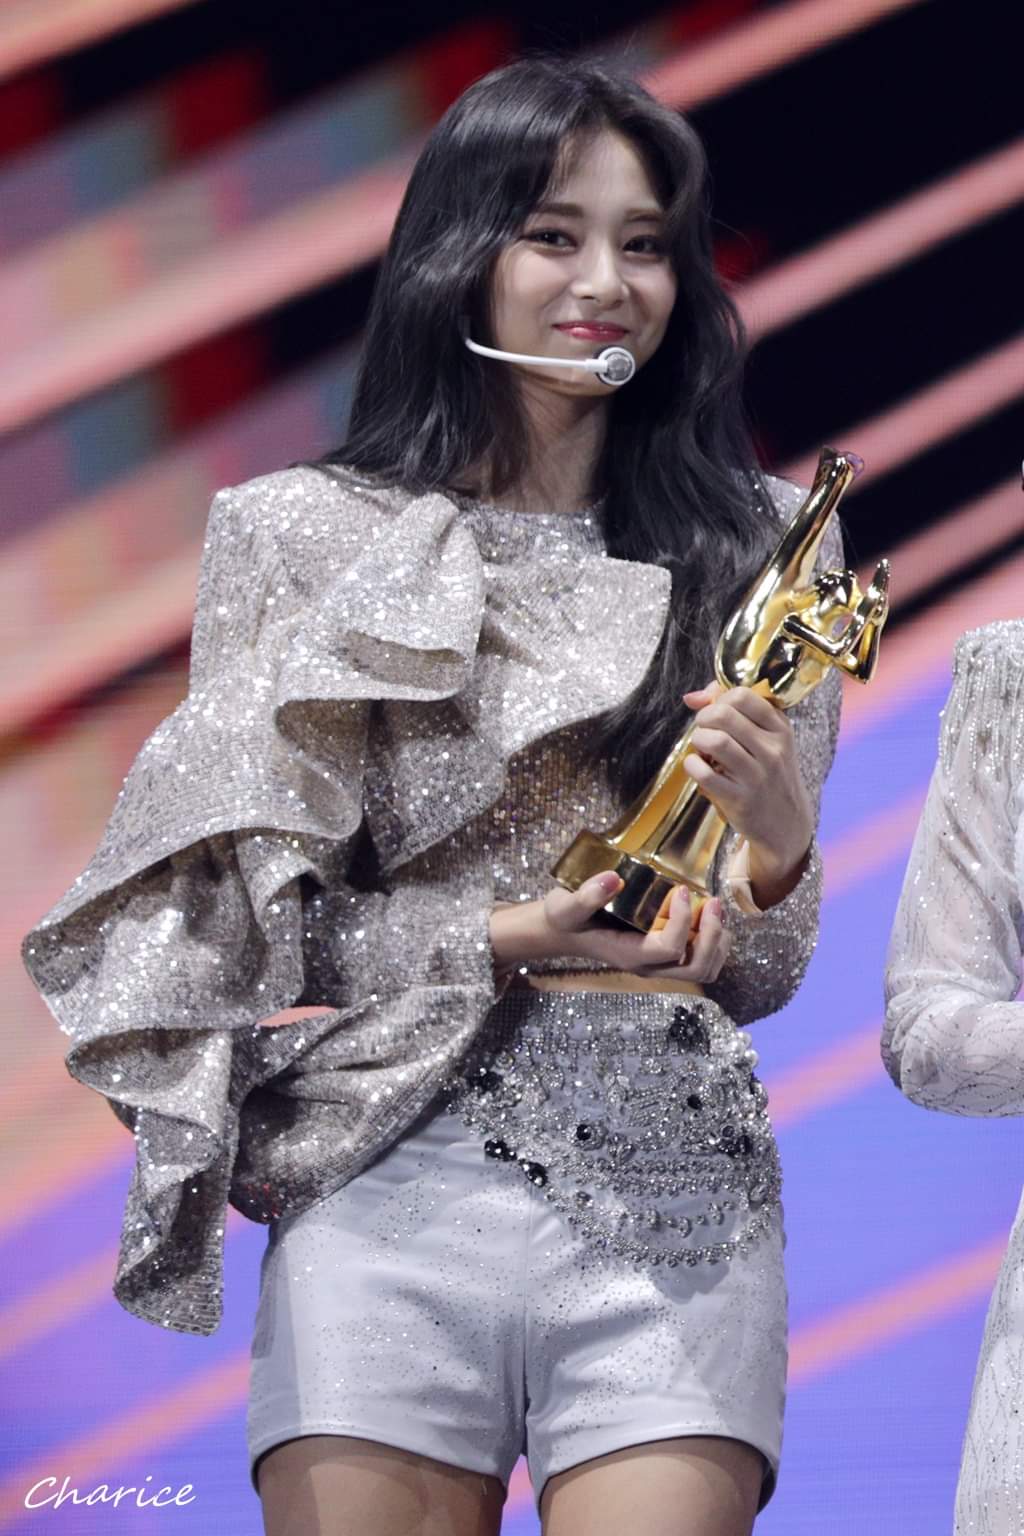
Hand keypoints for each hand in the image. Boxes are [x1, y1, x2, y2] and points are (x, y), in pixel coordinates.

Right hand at [539, 871, 730, 982]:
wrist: (562, 932)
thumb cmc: (564, 918)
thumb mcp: (565, 905)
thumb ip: (585, 895)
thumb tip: (613, 879)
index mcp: (629, 955)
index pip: (670, 949)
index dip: (682, 920)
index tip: (680, 889)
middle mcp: (648, 966)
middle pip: (697, 968)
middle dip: (711, 935)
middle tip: (712, 902)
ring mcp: (658, 964)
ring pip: (705, 969)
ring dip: (717, 941)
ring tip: (714, 909)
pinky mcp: (665, 956)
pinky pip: (701, 961)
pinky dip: (713, 942)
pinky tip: (706, 917)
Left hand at [682, 682, 812, 900]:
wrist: (787, 823)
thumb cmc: (769, 773)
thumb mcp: (767, 739)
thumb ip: (733, 711)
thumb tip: (691, 697)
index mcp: (781, 729)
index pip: (743, 695)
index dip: (719, 698)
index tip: (716, 710)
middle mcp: (773, 750)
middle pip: (723, 715)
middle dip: (703, 718)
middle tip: (704, 729)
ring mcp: (757, 776)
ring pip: (715, 741)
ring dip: (698, 740)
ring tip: (701, 748)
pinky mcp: (740, 799)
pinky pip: (705, 774)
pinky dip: (692, 765)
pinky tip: (697, 766)